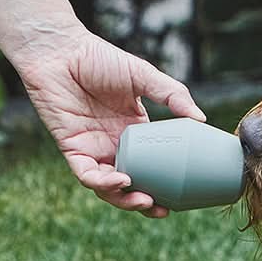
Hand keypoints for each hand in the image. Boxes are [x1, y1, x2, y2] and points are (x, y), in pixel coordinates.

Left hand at [14, 30, 205, 215]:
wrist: (60, 51)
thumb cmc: (98, 58)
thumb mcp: (143, 75)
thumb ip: (173, 95)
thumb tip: (201, 118)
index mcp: (134, 130)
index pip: (151, 163)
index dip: (164, 181)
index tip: (182, 193)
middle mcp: (114, 144)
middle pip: (131, 182)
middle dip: (145, 201)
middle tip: (163, 209)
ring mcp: (93, 148)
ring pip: (108, 186)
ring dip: (125, 199)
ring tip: (145, 201)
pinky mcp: (72, 149)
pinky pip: (87, 175)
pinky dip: (103, 183)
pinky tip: (121, 181)